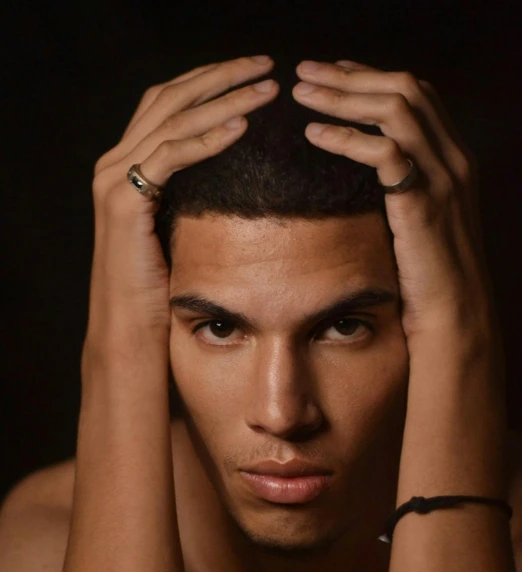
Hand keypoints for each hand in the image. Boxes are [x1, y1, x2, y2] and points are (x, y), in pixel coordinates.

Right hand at [86, 55, 278, 349]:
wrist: (132, 333)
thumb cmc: (164, 290)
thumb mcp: (186, 228)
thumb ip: (200, 194)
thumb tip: (249, 174)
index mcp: (130, 166)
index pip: (170, 104)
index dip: (211, 82)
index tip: (255, 75)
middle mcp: (116, 164)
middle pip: (170, 98)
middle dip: (220, 76)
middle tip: (266, 66)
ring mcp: (115, 180)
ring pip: (173, 120)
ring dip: (223, 99)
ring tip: (266, 90)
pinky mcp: (124, 202)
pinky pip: (169, 156)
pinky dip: (206, 138)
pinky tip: (241, 128)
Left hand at [292, 58, 499, 342]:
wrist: (451, 310)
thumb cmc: (426, 271)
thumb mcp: (417, 218)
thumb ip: (400, 186)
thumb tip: (356, 171)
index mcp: (453, 156)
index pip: (415, 94)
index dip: (371, 76)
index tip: (331, 72)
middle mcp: (454, 157)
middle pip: (404, 89)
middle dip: (350, 75)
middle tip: (304, 71)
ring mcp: (442, 177)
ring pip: (395, 110)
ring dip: (343, 96)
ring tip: (301, 93)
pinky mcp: (423, 202)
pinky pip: (384, 153)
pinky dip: (346, 139)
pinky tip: (314, 135)